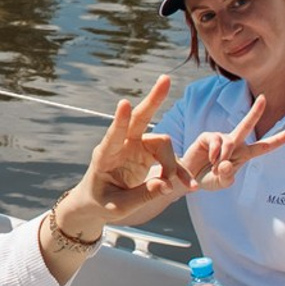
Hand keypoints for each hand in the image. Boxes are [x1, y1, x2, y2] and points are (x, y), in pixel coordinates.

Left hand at [78, 76, 194, 216]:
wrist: (96, 203)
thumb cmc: (101, 203)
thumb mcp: (118, 207)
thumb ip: (142, 195)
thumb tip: (167, 185)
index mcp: (105, 156)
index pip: (113, 135)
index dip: (119, 120)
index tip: (123, 103)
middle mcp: (121, 145)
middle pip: (139, 118)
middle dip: (154, 99)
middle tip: (166, 79)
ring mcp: (135, 146)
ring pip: (162, 143)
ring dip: (172, 164)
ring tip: (180, 186)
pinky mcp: (147, 153)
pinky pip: (168, 157)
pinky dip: (178, 171)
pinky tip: (188, 184)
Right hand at [179, 94, 284, 190]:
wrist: (188, 178)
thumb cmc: (208, 179)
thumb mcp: (220, 183)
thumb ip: (226, 177)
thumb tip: (227, 164)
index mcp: (243, 155)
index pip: (263, 147)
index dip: (278, 140)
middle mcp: (234, 143)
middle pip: (247, 126)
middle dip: (255, 111)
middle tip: (263, 98)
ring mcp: (220, 139)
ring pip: (229, 142)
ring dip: (224, 157)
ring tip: (215, 167)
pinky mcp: (207, 137)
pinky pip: (215, 142)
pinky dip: (214, 154)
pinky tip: (209, 159)